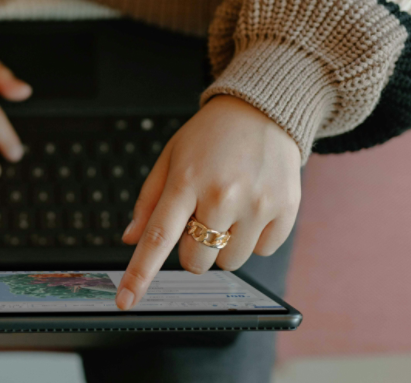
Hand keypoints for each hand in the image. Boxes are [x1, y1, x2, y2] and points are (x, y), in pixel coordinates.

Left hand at [115, 95, 301, 309]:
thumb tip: (131, 239)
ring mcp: (256, 203)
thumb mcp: (170, 158)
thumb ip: (148, 201)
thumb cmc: (211, 137)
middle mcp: (222, 194)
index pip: (158, 237)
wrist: (263, 111)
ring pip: (230, 262)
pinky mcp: (285, 209)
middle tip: (200, 220)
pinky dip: (254, 238)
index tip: (125, 299)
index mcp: (186, 181)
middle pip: (196, 261)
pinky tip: (252, 206)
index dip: (140, 274)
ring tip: (229, 208)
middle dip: (193, 250)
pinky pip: (262, 251)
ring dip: (224, 245)